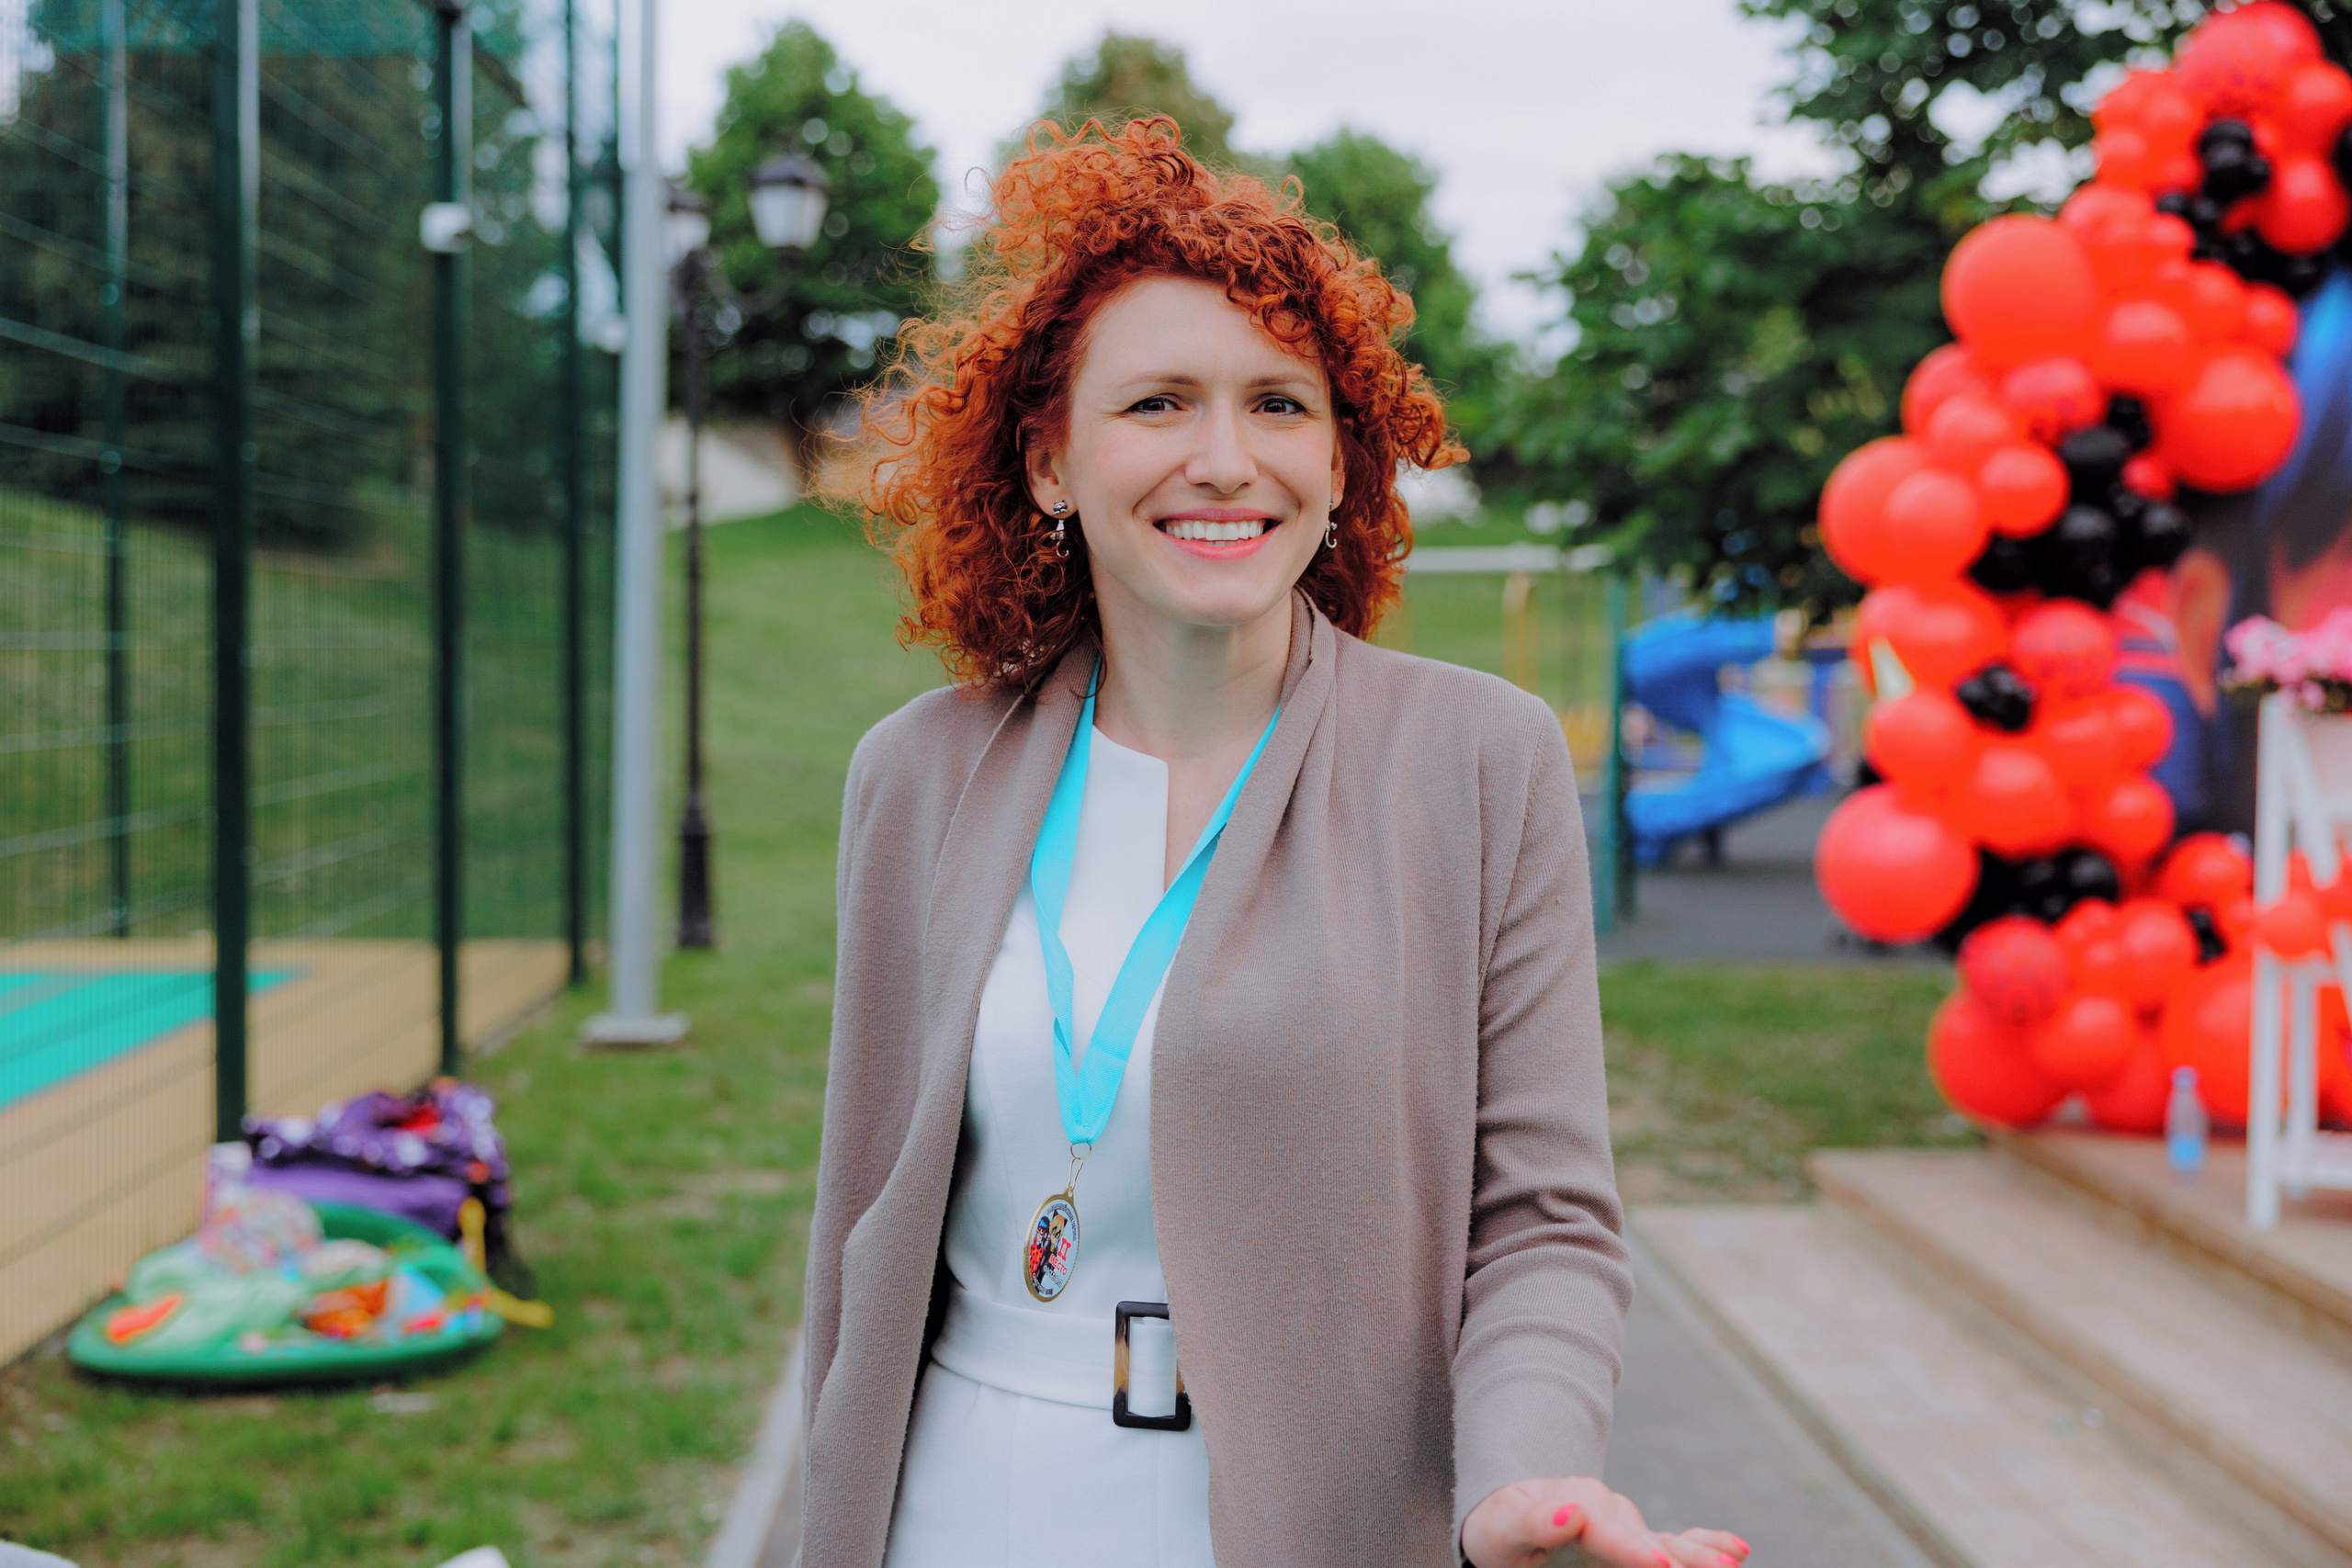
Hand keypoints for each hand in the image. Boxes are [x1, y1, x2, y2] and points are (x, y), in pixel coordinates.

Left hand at [1461, 1477, 1748, 1567]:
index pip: (1602, 1524)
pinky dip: (1705, 1543)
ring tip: (1731, 1564)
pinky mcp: (1636, 1543)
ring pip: (1664, 1541)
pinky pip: (1675, 1541)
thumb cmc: (1500, 1533)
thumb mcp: (1502, 1527)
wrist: (1508, 1522)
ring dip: (1699, 1554)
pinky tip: (1738, 1549)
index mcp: (1571, 1502)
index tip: (1660, 1563)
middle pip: (1641, 1534)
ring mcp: (1623, 1526)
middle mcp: (1604, 1509)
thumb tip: (1573, 1511)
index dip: (1630, 1546)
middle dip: (1676, 1555)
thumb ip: (1531, 1519)